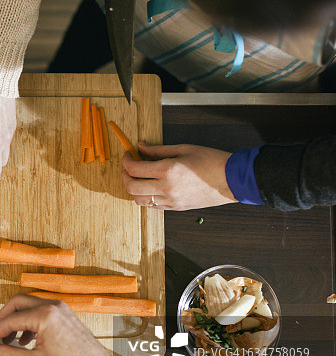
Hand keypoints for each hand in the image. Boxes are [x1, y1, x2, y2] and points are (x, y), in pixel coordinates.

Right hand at [0, 295, 114, 355]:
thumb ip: (9, 355)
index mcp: (45, 316)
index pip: (10, 320)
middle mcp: (53, 307)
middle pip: (17, 303)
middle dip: (3, 318)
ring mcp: (60, 309)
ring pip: (29, 306)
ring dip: (16, 320)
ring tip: (10, 341)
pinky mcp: (65, 315)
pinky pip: (41, 311)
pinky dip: (29, 322)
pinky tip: (26, 340)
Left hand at [121, 142, 236, 210]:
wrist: (232, 179)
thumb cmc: (212, 161)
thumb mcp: (183, 149)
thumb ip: (158, 150)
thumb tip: (141, 147)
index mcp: (167, 171)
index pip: (134, 169)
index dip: (126, 161)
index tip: (128, 155)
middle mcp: (166, 188)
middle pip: (131, 187)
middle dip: (124, 176)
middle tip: (128, 167)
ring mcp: (171, 201)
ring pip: (139, 200)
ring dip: (133, 189)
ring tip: (137, 178)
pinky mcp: (175, 208)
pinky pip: (152, 206)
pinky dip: (145, 197)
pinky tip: (149, 187)